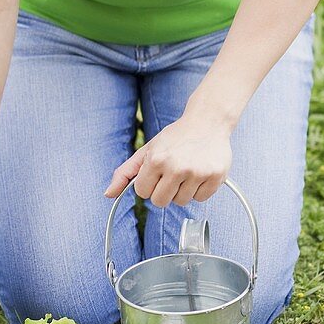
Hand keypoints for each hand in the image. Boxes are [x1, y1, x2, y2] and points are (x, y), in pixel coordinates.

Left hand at [104, 113, 231, 207]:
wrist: (208, 121)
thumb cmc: (175, 137)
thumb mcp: (148, 150)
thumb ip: (125, 172)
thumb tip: (108, 194)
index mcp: (156, 160)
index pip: (143, 193)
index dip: (149, 183)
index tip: (157, 172)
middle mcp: (177, 167)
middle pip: (160, 202)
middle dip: (163, 190)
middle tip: (172, 173)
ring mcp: (198, 173)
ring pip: (181, 202)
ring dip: (182, 190)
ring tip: (187, 171)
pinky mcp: (216, 177)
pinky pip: (201, 199)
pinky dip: (199, 190)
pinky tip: (200, 172)